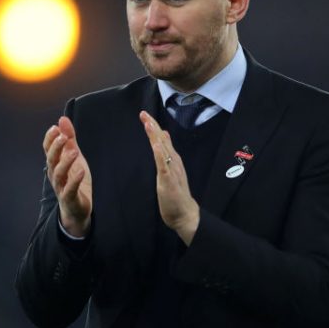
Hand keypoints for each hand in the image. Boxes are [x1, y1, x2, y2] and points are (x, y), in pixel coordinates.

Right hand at [43, 116, 92, 236]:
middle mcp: (55, 174)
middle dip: (55, 147)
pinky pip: (70, 189)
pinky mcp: (69, 198)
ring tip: (74, 152)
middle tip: (62, 135)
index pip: (47, 149)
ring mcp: (61, 187)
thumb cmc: (74, 181)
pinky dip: (74, 180)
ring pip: (58, 173)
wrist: (77, 209)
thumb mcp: (74, 157)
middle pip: (51, 159)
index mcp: (55, 164)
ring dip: (65, 162)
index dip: (50, 139)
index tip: (55, 128)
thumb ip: (69, 139)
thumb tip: (62, 119)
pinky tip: (81, 171)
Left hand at [139, 110, 199, 244]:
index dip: (153, 127)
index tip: (144, 115)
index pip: (162, 140)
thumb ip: (167, 152)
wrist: (185, 214)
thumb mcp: (169, 169)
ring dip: (156, 136)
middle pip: (162, 141)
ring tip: (148, 123)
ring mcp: (172, 170)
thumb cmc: (176, 193)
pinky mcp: (169, 181)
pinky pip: (164, 166)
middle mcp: (173, 162)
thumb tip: (164, 135)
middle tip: (143, 113)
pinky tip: (156, 145)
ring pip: (163, 150)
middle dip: (153, 126)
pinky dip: (160, 155)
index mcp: (172, 159)